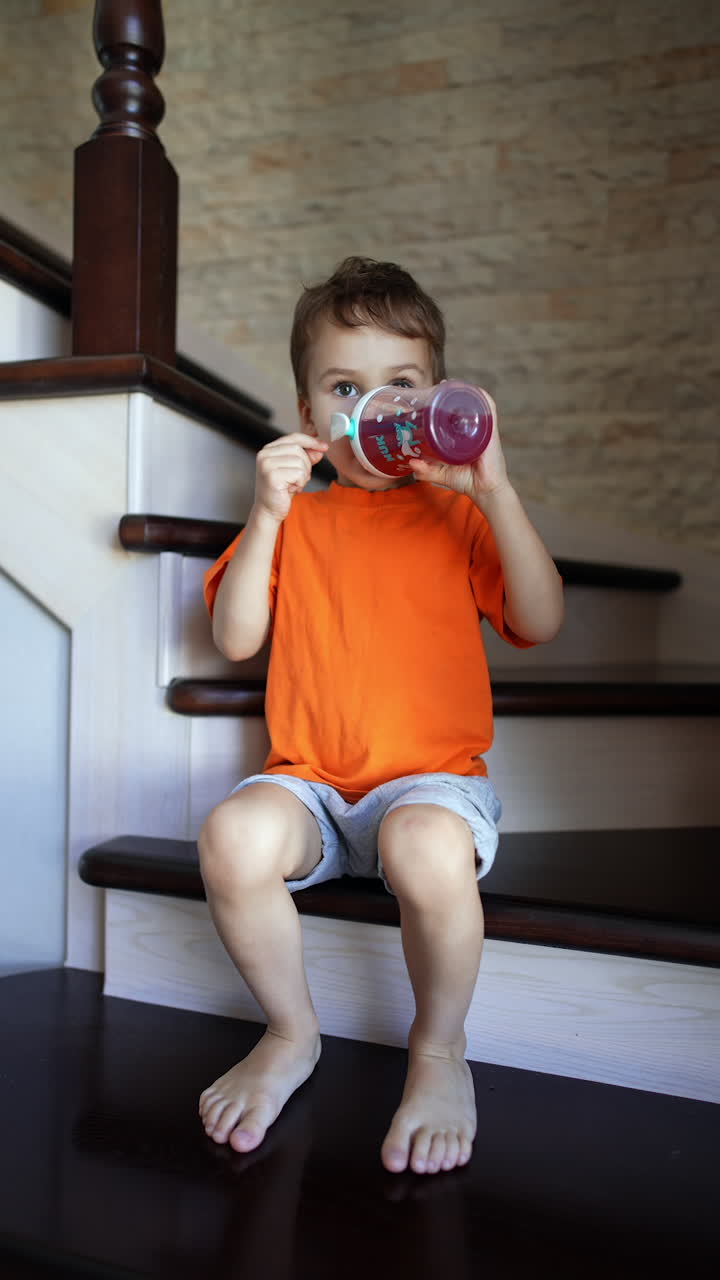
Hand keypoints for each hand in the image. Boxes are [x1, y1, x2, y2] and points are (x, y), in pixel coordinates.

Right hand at [254, 432, 328, 523]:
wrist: (269, 510)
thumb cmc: (281, 491)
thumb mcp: (296, 470)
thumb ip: (307, 458)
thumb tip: (320, 449)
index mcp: (269, 449)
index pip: (294, 437)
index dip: (311, 441)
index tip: (325, 447)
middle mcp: (265, 454)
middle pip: (298, 450)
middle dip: (306, 465)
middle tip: (298, 479)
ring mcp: (267, 464)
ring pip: (300, 462)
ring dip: (303, 476)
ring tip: (292, 485)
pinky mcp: (272, 476)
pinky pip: (299, 474)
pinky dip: (300, 483)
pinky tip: (290, 490)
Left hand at [407, 391, 509, 508]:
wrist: (485, 490)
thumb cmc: (467, 481)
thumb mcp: (441, 474)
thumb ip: (425, 470)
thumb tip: (410, 463)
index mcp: (461, 436)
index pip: (453, 415)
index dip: (443, 403)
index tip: (431, 395)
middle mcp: (472, 429)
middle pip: (463, 405)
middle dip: (452, 394)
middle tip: (437, 387)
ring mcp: (482, 428)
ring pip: (475, 403)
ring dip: (464, 391)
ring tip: (450, 385)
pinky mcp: (490, 431)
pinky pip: (489, 408)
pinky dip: (482, 397)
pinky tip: (472, 390)